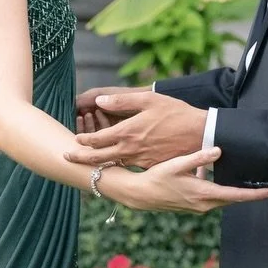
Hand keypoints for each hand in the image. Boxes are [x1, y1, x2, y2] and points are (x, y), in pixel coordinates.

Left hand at [67, 88, 205, 168]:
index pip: (98, 139)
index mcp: (128, 132)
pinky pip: (129, 167)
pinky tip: (112, 164)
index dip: (83, 140)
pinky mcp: (150, 166)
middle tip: (67, 157)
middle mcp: (131, 149)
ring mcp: (140, 160)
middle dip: (81, 158)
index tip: (75, 138)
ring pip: (113, 164)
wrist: (200, 134)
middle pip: (99, 157)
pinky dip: (117, 166)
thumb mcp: (149, 100)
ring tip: (85, 162)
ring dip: (97, 163)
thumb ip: (122, 101)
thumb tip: (98, 101)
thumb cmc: (175, 113)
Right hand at [110, 148, 267, 214]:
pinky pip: (213, 199)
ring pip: (223, 200)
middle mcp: (203, 204)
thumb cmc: (156, 177)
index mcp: (202, 194)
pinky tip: (219, 178)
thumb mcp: (176, 164)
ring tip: (250, 184)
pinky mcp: (193, 206)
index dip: (254, 194)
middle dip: (250, 194)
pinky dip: (221, 192)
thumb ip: (198, 158)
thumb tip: (218, 151)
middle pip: (233, 200)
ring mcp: (198, 207)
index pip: (234, 195)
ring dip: (235, 193)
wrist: (140, 195)